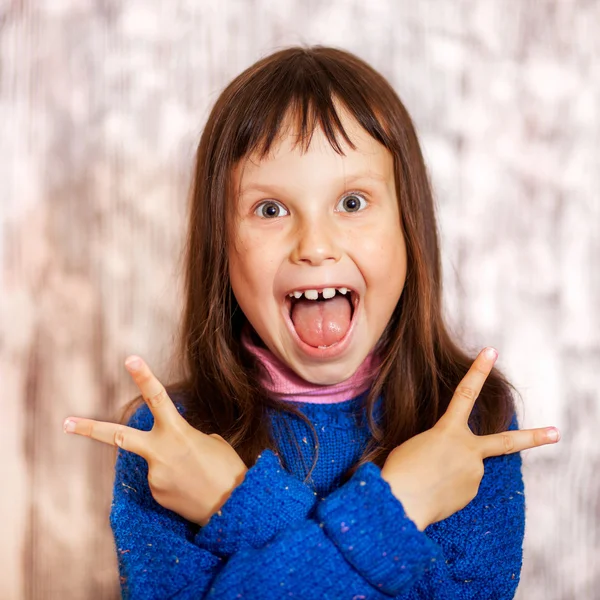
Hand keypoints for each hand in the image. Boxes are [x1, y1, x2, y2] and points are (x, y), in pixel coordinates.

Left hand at [63, 356, 247, 525]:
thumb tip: (170, 445)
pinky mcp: (155, 494)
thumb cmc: (228, 469)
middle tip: (65, 422)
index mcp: (178, 432)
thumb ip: (185, 436)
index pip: (158, 398)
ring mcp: (153, 476)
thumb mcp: (212, 442)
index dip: (144, 377)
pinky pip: (161, 481)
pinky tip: (191, 488)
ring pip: (156, 462)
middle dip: (90, 429)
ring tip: (197, 477)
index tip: (130, 359)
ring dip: (172, 466)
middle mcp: (159, 452)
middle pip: (118, 436)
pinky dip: (175, 481)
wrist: (234, 509)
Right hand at [380, 347, 559, 530]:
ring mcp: (474, 473)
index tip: (491, 351)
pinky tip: (433, 491)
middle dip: (534, 437)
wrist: (400, 502)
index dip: (478, 371)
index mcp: (448, 430)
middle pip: (507, 441)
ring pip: (466, 467)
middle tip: (556, 433)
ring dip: (450, 472)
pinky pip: (461, 486)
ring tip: (427, 480)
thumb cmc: (399, 469)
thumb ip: (442, 445)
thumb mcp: (417, 444)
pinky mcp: (471, 493)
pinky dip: (447, 487)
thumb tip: (458, 462)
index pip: (465, 393)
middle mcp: (468, 450)